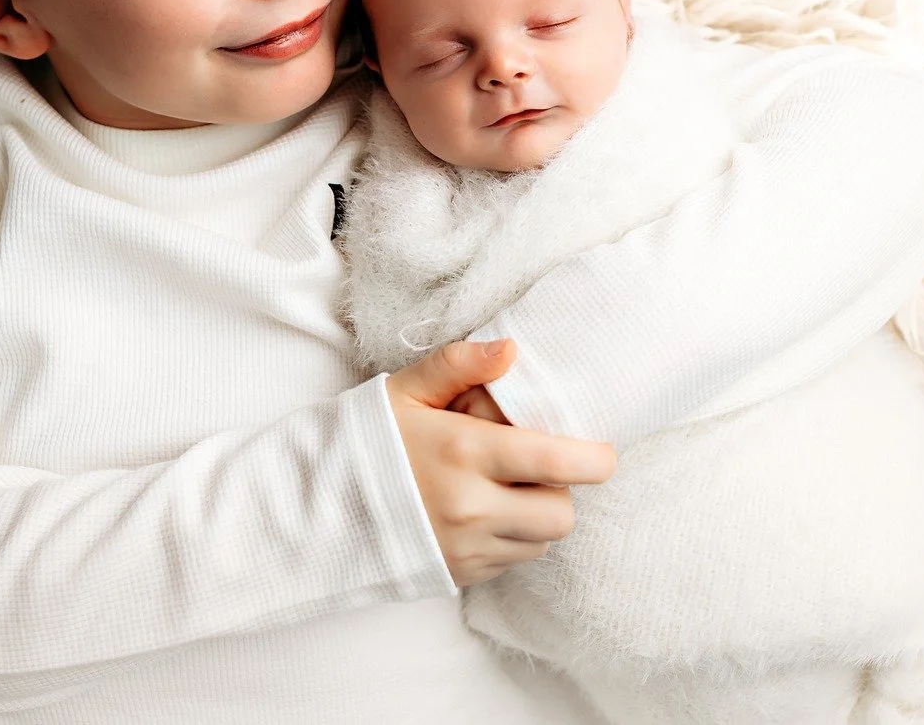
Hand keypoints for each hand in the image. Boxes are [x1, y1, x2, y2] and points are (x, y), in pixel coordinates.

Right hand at [385, 339, 615, 587]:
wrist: (321, 505)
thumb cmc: (372, 438)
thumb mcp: (408, 390)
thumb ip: (461, 364)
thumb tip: (512, 349)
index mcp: (464, 452)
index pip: (558, 464)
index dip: (595, 459)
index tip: (602, 452)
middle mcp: (471, 507)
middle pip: (561, 513)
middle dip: (561, 490)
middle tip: (537, 468)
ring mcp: (466, 547)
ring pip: (542, 541)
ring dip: (537, 516)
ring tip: (506, 489)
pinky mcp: (461, 573)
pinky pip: (515, 561)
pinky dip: (512, 538)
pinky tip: (483, 513)